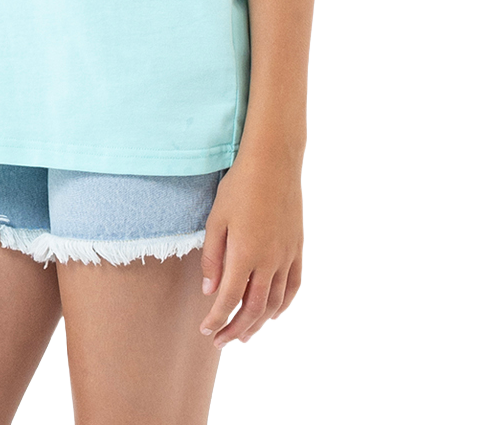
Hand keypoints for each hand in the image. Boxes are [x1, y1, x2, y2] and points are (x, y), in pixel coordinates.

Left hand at [198, 151, 302, 347]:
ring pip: (275, 303)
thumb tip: (210, 291)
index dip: (217, 319)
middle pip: (253, 309)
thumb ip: (212, 257)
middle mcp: (269, 261)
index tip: (205, 330)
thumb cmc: (239, 186)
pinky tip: (274, 314)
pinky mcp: (298, 248)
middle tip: (220, 341)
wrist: (274, 162)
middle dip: (235, 329)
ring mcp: (286, 256)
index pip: (229, 299)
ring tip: (244, 335)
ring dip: (259, 323)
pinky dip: (284, 305)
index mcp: (245, 254)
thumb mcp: (216, 218)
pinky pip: (294, 286)